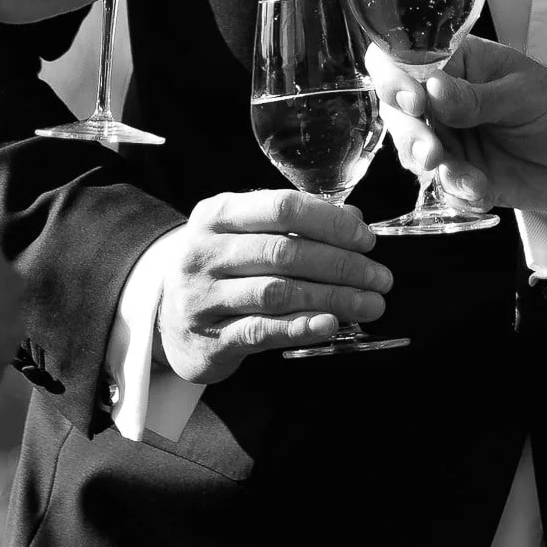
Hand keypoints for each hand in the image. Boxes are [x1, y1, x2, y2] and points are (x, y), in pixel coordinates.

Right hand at [155, 189, 390, 382]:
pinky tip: (331, 324)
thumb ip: (295, 224)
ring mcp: (203, 297)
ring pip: (278, 292)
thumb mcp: (245, 234)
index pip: (281, 207)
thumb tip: (354, 217)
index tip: (366, 238)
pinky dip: (301, 327)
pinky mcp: (210, 338)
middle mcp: (205, 252)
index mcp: (216, 214)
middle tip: (380, 277)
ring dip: (333, 298)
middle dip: (341, 264)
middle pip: (284, 252)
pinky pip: (262, 331)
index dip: (330, 221)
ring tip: (370, 304)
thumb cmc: (220, 268)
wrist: (167, 320)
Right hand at [365, 37, 546, 213]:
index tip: (411, 102)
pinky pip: (441, 186)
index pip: (404, 61)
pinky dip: (456, 193)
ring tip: (467, 179)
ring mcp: (450, 138)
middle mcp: (443, 101)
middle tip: (433, 153)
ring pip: (414, 152)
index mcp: (456, 64)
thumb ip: (477, 97)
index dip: (393, 79)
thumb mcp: (524, 95)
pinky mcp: (461, 173)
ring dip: (434, 169)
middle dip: (410, 136)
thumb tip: (432, 88)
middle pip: (399, 113)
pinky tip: (482, 192)